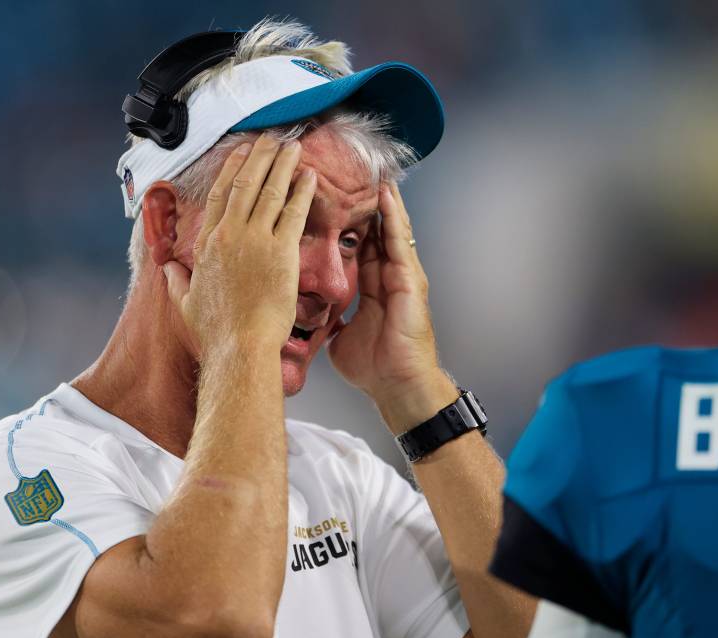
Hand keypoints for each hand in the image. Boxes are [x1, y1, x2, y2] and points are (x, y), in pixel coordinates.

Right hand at [164, 134, 316, 357]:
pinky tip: (309, 175)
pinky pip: (293, 212)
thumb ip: (175, 280)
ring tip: (292, 146)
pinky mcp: (281, 252)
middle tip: (270, 138)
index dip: (231, 170)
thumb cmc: (216, 331)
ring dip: (282, 165)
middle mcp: (229, 235)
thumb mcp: (185, 302)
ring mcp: (255, 241)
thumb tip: (165, 268)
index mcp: (207, 244)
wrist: (239, 346)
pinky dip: (301, 191)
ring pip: (269, 191)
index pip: (218, 196)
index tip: (241, 152)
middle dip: (259, 157)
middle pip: (244, 184)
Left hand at [328, 182, 457, 430]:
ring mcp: (402, 276)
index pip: (357, 244)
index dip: (345, 221)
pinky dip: (393, 218)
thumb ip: (328, 319)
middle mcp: (388, 276)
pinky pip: (400, 243)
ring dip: (383, 200)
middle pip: (376, 229)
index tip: (329, 198)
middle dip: (365, 202)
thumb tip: (307, 316)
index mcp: (370, 287)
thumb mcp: (340, 336)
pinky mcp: (411, 281)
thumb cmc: (374, 368)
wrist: (398, 387)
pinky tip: (386, 197)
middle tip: (351, 170)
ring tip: (373, 170)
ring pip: (391, 228)